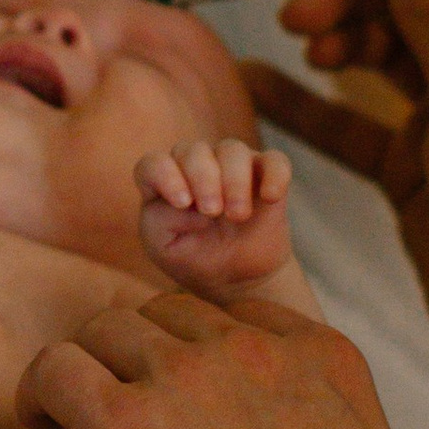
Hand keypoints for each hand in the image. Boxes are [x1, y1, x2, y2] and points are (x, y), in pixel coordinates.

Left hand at [135, 136, 296, 303]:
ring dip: (235, 180)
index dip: (165, 176)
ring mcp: (233, 167)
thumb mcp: (164, 248)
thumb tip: (188, 202)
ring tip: (238, 216)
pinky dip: (275, 175)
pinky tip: (270, 198)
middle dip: (203, 179)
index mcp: (165, 182)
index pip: (154, 163)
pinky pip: (275, 160)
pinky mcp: (266, 175)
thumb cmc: (194, 257)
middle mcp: (197, 166)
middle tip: (213, 212)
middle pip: (194, 150)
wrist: (237, 278)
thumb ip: (159, 220)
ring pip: (232, 149)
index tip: (183, 203)